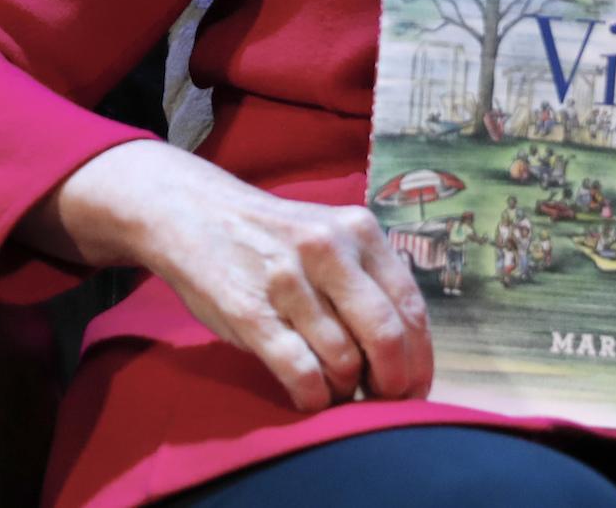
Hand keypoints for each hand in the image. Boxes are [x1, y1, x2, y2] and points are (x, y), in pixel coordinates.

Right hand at [20, 141, 433, 411]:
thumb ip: (368, 279)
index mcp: (360, 230)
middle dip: (392, 381)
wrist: (196, 214)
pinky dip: (313, 396)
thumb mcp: (331, 236)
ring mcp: (288, 280)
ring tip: (338, 391)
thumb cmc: (275, 238)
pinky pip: (300, 370)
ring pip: (343, 358)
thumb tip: (406, 350)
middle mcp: (329, 250)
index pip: (409, 306)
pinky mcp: (249, 312)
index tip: (416, 387)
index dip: (420, 357)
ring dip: (346, 390)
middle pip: (385, 334)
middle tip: (385, 401)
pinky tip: (310, 397)